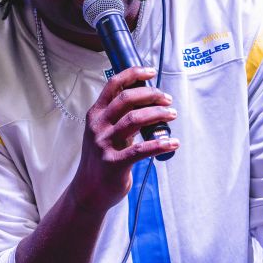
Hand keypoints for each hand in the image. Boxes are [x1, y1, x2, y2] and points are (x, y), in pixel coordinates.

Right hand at [70, 66, 178, 211]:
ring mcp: (104, 144)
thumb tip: (147, 99)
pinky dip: (159, 145)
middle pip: (126, 99)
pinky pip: (140, 150)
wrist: (89, 190)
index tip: (151, 72)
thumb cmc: (101, 158)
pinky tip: (173, 143)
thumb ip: (119, 116)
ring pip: (134, 120)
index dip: (133, 74)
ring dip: (158, 114)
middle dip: (151, 95)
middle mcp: (97, 126)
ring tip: (172, 115)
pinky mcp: (114, 163)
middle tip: (167, 100)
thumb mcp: (104, 132)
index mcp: (96, 114)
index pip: (113, 85)